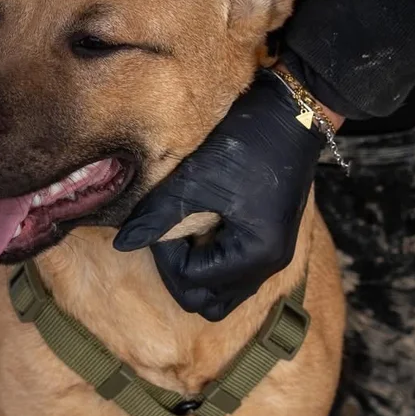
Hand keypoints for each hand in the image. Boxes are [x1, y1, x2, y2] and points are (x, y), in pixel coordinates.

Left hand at [113, 68, 326, 320]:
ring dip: (198, 272)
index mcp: (254, 254)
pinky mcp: (273, 243)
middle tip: (167, 235)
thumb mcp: (196, 179)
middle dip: (179, 274)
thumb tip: (122, 244)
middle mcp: (269, 265)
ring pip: (223, 292)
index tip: (158, 222)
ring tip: (186, 234)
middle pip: (208, 300)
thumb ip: (157, 215)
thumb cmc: (247, 143)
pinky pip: (237, 275)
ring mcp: (274, 256)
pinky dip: (215, 263)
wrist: (292, 114)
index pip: (191, 281)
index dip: (165, 256)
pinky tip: (204, 229)